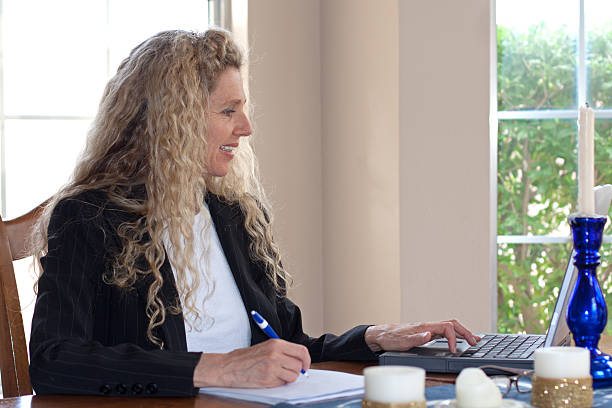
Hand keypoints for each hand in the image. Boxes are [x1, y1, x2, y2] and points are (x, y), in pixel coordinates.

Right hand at [193, 339, 310, 387]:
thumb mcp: (265, 347)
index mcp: (276, 343)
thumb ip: (282, 352)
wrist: (228, 367)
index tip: (305, 366)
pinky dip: (280, 383)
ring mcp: (272, 366)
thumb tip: (298, 360)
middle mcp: (276, 353)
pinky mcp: (267, 378)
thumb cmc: (244, 358)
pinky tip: (270, 379)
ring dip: (288, 378)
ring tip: (277, 375)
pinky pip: (283, 383)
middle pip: (299, 364)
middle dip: (297, 370)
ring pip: (293, 376)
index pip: (301, 351)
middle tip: (289, 372)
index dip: (306, 360)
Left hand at [364, 320, 479, 352]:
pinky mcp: (426, 333)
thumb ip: (416, 338)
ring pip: (450, 326)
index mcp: (424, 326)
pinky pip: (445, 331)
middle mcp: (428, 325)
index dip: (453, 338)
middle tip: (475, 342)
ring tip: (474, 339)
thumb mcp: (401, 342)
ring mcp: (428, 328)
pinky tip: (459, 339)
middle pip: (452, 324)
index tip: (454, 350)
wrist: (380, 335)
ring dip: (463, 332)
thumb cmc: (390, 338)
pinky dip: (455, 334)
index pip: (446, 328)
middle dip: (465, 332)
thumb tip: (429, 334)